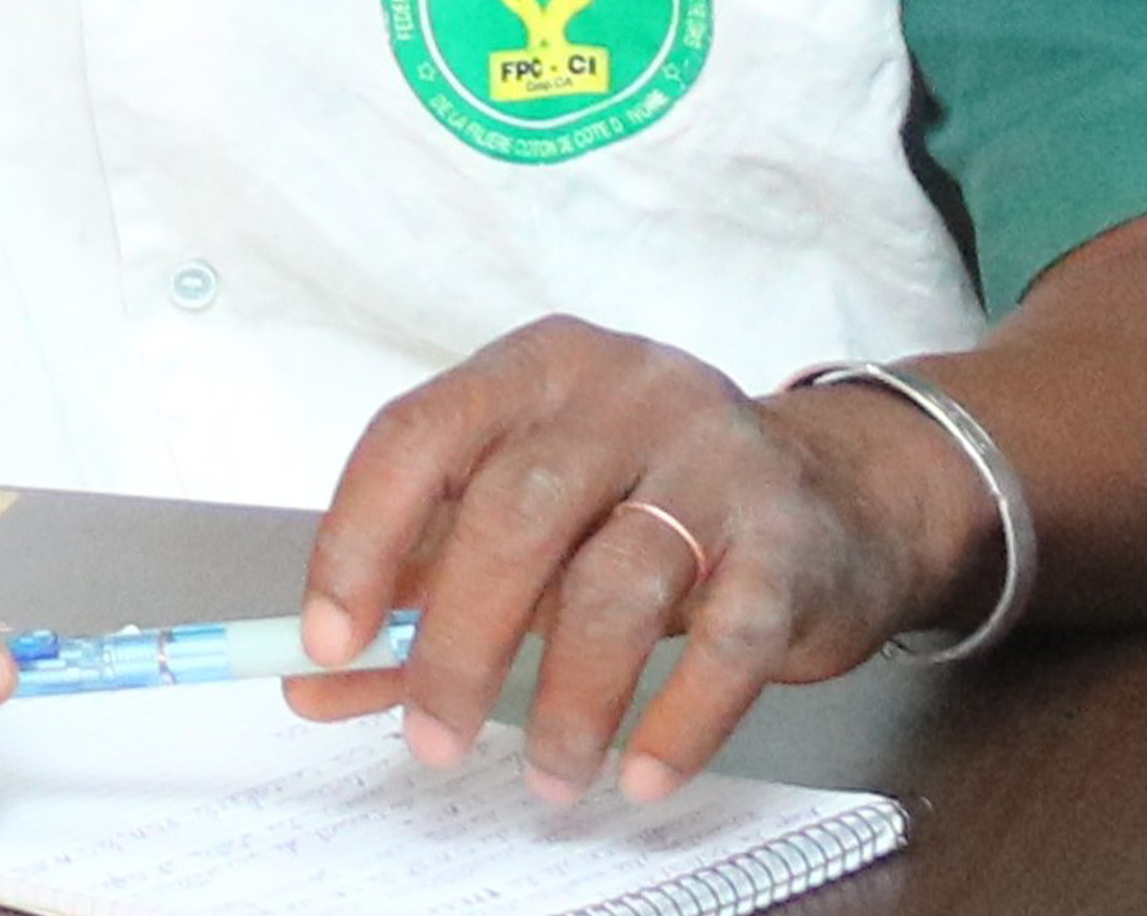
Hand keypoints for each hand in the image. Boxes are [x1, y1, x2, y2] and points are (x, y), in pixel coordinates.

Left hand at [288, 317, 992, 804]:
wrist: (833, 492)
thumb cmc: (646, 503)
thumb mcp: (527, 526)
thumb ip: (418, 593)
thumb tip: (313, 676)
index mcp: (533, 370)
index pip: (418, 436)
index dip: (358, 540)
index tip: (326, 640)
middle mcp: (621, 391)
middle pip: (513, 511)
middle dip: (459, 641)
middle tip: (432, 736)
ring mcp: (712, 457)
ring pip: (617, 581)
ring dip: (569, 701)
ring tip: (549, 775)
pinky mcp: (786, 537)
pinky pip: (726, 639)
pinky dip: (677, 720)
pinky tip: (640, 771)